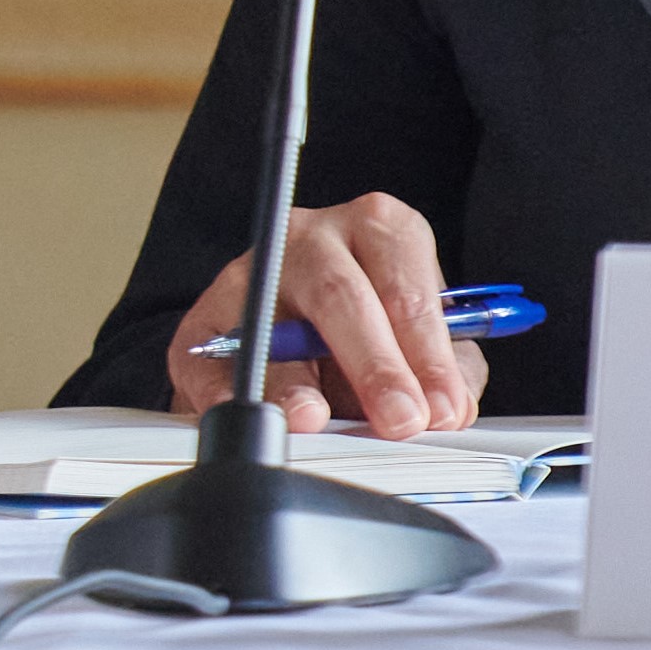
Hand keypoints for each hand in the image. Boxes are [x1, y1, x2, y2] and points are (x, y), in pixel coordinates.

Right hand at [162, 192, 480, 433]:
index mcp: (376, 229)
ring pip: (269, 323)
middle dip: (374, 365)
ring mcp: (250, 275)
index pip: (404, 286)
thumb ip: (444, 371)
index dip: (427, 352)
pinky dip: (224, 391)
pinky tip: (247, 415)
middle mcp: (311, 238)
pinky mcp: (204, 322)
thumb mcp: (422, 341)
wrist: (295, 326)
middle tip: (400, 420)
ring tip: (313, 418)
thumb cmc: (372, 330)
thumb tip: (446, 410)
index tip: (443, 408)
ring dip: (291, 379)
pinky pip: (209, 358)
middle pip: (340, 295)